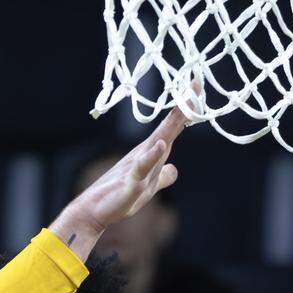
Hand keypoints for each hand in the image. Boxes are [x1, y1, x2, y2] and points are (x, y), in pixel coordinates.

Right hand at [49, 80, 198, 260]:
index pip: (172, 128)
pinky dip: (151, 156)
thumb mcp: (148, 189)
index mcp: (151, 154)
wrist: (95, 211)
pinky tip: (160, 145)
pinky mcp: (130, 182)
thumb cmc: (119, 198)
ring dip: (171, 124)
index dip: (187, 109)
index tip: (198, 85)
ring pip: (158, 141)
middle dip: (184, 107)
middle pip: (168, 127)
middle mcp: (145, 154)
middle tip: (197, 81)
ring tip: (184, 105)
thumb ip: (162, 177)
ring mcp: (137, 166)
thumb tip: (174, 170)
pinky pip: (142, 167)